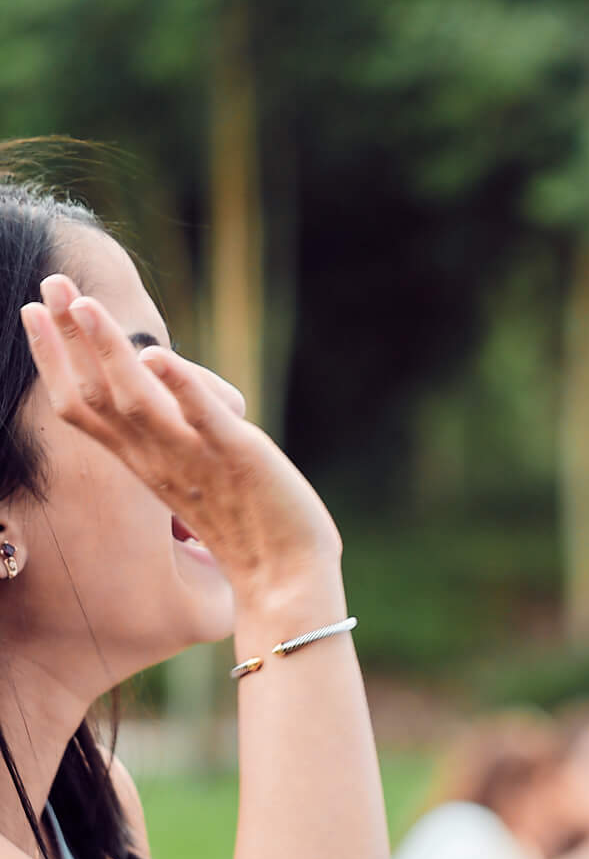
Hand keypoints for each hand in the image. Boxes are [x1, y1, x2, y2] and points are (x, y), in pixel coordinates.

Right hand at [21, 276, 340, 601]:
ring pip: (135, 402)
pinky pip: (202, 419)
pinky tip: (158, 356)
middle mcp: (157, 458)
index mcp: (144, 461)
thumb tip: (164, 394)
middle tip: (48, 278)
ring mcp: (194, 457)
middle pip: (96, 394)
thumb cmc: (248, 528)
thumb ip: (174, 436)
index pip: (82, 407)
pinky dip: (180, 387)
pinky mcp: (237, 456)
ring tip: (83, 304)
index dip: (52, 359)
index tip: (32, 311)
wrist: (287, 580)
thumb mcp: (196, 473)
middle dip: (67, 336)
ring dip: (107, 350)